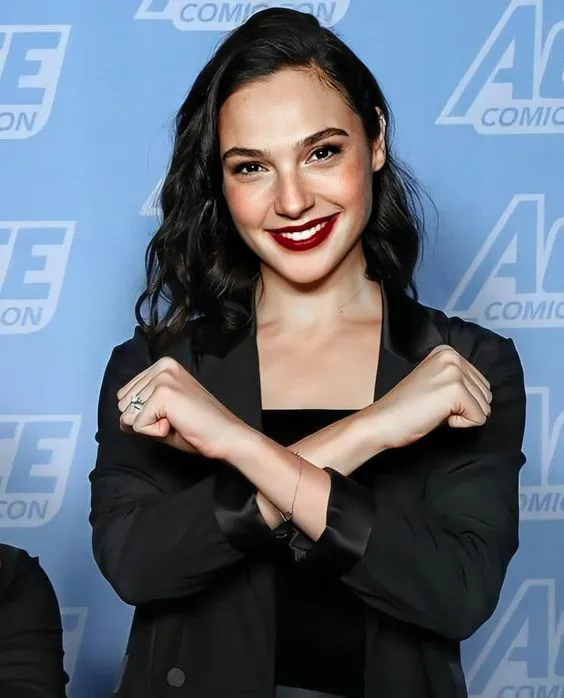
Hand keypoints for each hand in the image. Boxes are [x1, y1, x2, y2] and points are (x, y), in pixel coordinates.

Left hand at [116, 357, 245, 459]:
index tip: (173, 414)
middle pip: (123, 403)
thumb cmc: (199, 427)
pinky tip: (177, 425)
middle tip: (175, 419)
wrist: (225, 436)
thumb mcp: (163, 414)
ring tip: (176, 421)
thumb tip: (120, 419)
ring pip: (128, 414)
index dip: (145, 414)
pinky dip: (154, 433)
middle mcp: (162, 366)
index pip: (125, 395)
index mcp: (163, 366)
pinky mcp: (163, 394)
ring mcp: (162, 378)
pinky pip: (137, 425)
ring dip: (149, 426)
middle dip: (145, 419)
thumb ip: (140, 411)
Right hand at [370, 345, 491, 449]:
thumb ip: (459, 380)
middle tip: (434, 406)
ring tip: (435, 410)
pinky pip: (479, 418)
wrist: (383, 421)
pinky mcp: (455, 391)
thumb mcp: (436, 383)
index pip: (480, 383)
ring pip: (484, 407)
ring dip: (462, 416)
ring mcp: (454, 372)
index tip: (434, 399)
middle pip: (485, 394)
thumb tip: (485, 395)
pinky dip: (461, 424)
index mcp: (447, 352)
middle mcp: (452, 357)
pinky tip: (437, 417)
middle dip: (464, 408)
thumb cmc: (407, 408)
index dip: (461, 400)